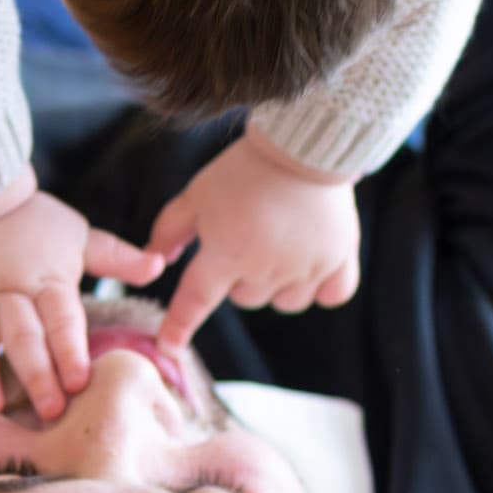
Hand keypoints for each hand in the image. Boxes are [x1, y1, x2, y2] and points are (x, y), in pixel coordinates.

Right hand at [0, 192, 164, 417]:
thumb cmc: (32, 220)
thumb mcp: (77, 235)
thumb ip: (115, 257)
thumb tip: (160, 263)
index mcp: (45, 276)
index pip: (60, 317)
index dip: (70, 349)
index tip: (80, 381)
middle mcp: (6, 288)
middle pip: (21, 333)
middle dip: (36, 372)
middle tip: (48, 409)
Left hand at [149, 135, 360, 351]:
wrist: (303, 145)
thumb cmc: (243, 170)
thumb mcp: (196, 194)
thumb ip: (169, 229)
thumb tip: (153, 260)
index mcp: (225, 252)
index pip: (195, 302)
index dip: (179, 327)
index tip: (168, 347)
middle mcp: (264, 268)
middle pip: (245, 299)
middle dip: (239, 278)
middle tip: (245, 239)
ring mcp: (305, 267)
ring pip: (285, 302)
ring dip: (277, 283)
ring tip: (279, 245)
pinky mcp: (339, 260)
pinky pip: (329, 295)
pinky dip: (320, 286)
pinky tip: (312, 262)